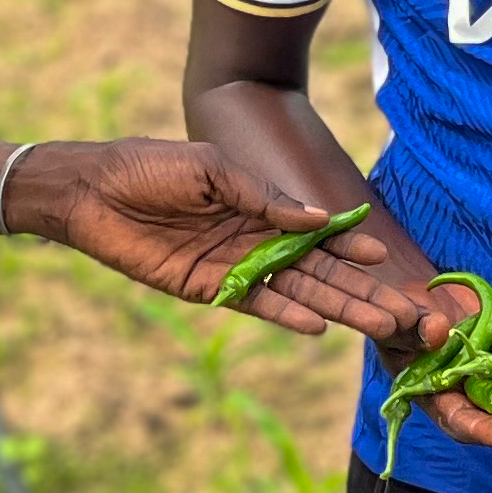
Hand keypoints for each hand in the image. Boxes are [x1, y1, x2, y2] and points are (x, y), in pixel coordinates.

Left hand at [16, 141, 428, 341]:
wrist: (92, 191)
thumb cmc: (149, 166)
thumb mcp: (210, 167)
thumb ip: (261, 195)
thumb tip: (318, 217)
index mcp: (259, 205)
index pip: (317, 230)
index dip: (348, 244)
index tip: (383, 257)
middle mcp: (255, 239)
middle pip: (317, 269)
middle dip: (357, 287)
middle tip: (398, 309)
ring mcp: (236, 268)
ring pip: (298, 292)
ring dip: (335, 307)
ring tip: (375, 323)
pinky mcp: (210, 291)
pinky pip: (257, 307)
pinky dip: (286, 317)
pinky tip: (317, 327)